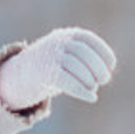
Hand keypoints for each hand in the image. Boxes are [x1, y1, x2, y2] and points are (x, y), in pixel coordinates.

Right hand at [0, 29, 115, 112]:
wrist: (23, 72)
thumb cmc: (54, 66)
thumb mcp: (69, 55)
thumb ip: (85, 60)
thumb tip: (104, 74)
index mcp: (67, 35)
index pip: (88, 39)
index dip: (103, 52)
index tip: (111, 65)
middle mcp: (58, 43)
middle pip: (83, 52)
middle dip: (98, 67)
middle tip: (104, 79)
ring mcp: (50, 57)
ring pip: (74, 65)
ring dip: (89, 79)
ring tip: (93, 88)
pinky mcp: (45, 73)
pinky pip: (66, 81)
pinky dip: (82, 90)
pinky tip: (92, 97)